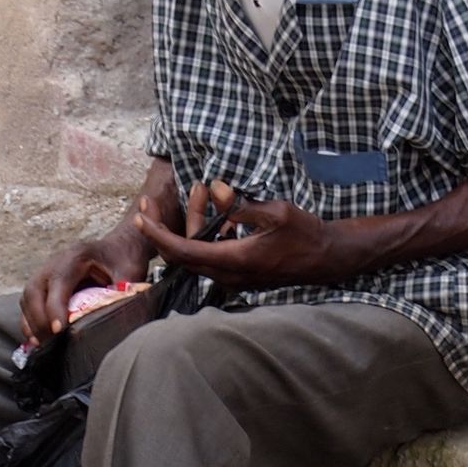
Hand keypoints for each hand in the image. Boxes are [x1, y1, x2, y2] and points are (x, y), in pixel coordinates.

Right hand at [20, 232, 149, 344]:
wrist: (119, 246)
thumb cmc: (124, 259)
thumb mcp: (130, 272)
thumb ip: (122, 293)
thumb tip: (116, 321)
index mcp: (76, 256)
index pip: (58, 283)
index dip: (55, 308)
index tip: (58, 331)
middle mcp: (55, 262)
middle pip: (34, 290)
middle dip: (38, 319)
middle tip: (49, 343)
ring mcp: (47, 271)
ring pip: (27, 297)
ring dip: (31, 322)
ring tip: (41, 345)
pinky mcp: (45, 282)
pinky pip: (29, 302)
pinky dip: (30, 321)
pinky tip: (37, 339)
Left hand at [135, 179, 335, 290]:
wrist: (327, 257)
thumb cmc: (305, 233)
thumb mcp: (276, 212)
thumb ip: (242, 204)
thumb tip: (217, 189)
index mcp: (234, 260)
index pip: (183, 251)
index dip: (157, 235)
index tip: (140, 217)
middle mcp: (229, 274)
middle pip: (183, 253)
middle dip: (164, 226)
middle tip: (154, 198)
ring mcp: (233, 277)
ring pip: (197, 251)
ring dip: (193, 222)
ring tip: (203, 190)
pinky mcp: (238, 274)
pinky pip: (211, 254)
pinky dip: (206, 232)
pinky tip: (218, 209)